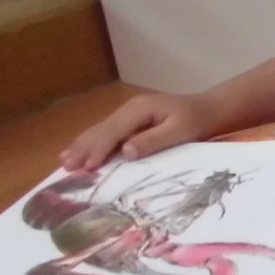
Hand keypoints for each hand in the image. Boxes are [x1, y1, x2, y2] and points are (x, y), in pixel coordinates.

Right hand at [61, 92, 215, 170]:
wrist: (209, 109)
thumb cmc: (197, 121)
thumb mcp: (180, 131)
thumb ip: (154, 141)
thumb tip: (126, 152)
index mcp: (140, 110)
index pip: (113, 132)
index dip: (98, 149)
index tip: (86, 166)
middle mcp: (130, 108)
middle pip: (101, 130)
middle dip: (83, 148)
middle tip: (65, 166)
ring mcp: (129, 112)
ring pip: (101, 130)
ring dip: (83, 145)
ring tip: (65, 160)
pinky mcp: (132, 119)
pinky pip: (108, 131)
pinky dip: (93, 142)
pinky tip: (81, 150)